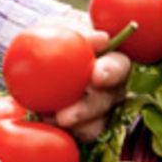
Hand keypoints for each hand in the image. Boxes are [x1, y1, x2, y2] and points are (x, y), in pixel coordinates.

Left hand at [33, 15, 131, 142]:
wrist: (43, 54)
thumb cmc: (58, 35)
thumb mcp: (62, 27)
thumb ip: (79, 31)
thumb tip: (102, 38)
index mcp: (112, 61)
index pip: (119, 66)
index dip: (111, 72)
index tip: (97, 75)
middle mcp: (111, 89)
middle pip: (106, 102)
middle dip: (87, 110)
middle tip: (64, 116)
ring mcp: (99, 110)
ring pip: (95, 124)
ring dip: (72, 126)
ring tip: (49, 122)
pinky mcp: (82, 124)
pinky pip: (77, 134)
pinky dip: (64, 133)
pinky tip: (46, 126)